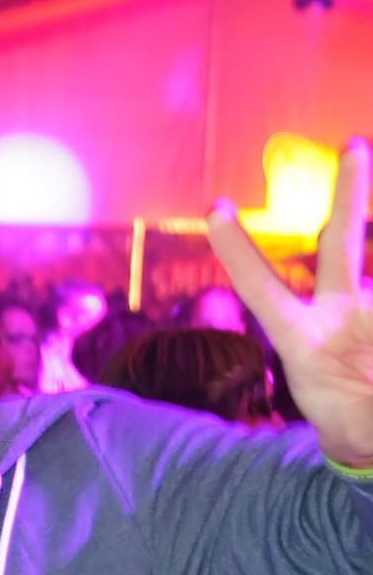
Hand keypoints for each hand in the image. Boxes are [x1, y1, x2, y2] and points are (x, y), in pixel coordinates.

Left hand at [206, 138, 372, 464]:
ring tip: (366, 155)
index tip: (216, 207)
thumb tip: (365, 390)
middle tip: (353, 146)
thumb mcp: (352, 428)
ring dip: (366, 208)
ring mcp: (365, 312)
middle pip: (339, 246)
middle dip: (349, 195)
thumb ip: (361, 405)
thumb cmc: (349, 428)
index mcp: (301, 342)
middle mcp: (336, 315)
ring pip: (369, 252)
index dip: (239, 251)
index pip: (262, 288)